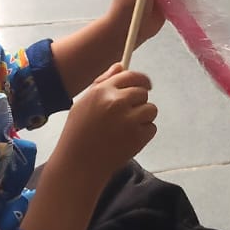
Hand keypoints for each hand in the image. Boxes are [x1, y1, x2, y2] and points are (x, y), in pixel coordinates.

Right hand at [57, 65, 156, 184]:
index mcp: (102, 91)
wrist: (79, 164)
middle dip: (139, 102)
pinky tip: (128, 140)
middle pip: (143, 92)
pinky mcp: (139, 137)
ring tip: (127, 129)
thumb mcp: (84, 103)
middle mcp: (117, 102)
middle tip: (129, 114)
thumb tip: (121, 65)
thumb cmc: (78, 133)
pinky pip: (151, 128)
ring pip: (151, 109)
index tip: (145, 85)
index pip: (131, 76)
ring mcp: (129, 120)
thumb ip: (103, 82)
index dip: (141, 80)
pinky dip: (144, 134)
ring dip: (143, 117)